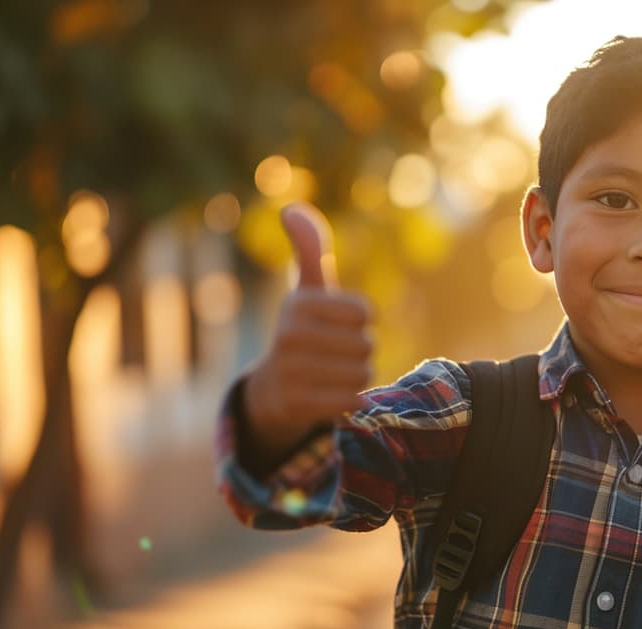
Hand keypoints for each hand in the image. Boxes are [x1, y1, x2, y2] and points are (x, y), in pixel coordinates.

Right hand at [244, 201, 373, 451]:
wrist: (274, 390)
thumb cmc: (304, 331)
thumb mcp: (308, 289)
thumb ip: (311, 249)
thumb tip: (292, 209)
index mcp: (298, 303)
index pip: (366, 314)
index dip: (361, 322)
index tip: (337, 325)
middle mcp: (289, 335)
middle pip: (367, 345)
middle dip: (360, 352)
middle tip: (334, 355)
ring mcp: (291, 372)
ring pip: (363, 374)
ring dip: (358, 377)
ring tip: (332, 375)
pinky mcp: (298, 405)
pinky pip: (352, 401)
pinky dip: (352, 401)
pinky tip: (331, 396)